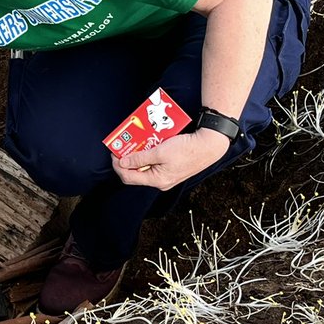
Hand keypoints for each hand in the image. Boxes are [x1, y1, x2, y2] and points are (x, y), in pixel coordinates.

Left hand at [113, 128, 230, 190]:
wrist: (210, 145)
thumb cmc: (187, 149)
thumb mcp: (160, 152)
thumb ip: (140, 158)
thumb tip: (123, 163)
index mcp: (157, 180)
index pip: (129, 178)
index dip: (118, 166)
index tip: (114, 153)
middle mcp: (161, 181)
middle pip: (136, 173)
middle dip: (128, 159)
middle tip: (123, 146)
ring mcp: (167, 175)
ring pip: (146, 166)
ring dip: (139, 154)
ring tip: (136, 142)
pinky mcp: (172, 167)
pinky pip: (155, 162)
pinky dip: (150, 152)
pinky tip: (150, 142)